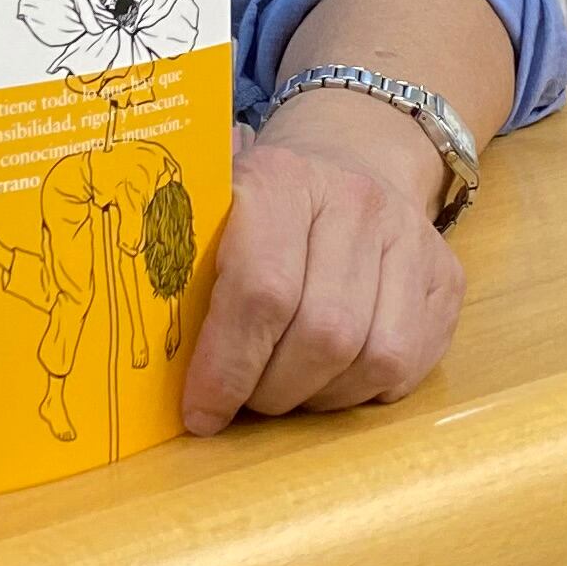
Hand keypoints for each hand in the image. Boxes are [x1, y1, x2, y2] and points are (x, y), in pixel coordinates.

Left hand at [181, 99, 466, 431]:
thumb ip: (175, 247)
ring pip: (371, 358)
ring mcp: (410, 239)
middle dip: (273, 390)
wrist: (356, 152)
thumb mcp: (213, 201)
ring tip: (287, 389)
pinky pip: (410, 364)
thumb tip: (121, 305)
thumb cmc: (264, 200)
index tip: (201, 413)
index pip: (261, 290)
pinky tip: (333, 378)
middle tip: (245, 402)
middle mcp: (356, 203)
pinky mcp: (446, 277)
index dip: (227, 366)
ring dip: (320, 396)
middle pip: (323, 334)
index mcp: (283, 179)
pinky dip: (365, 391)